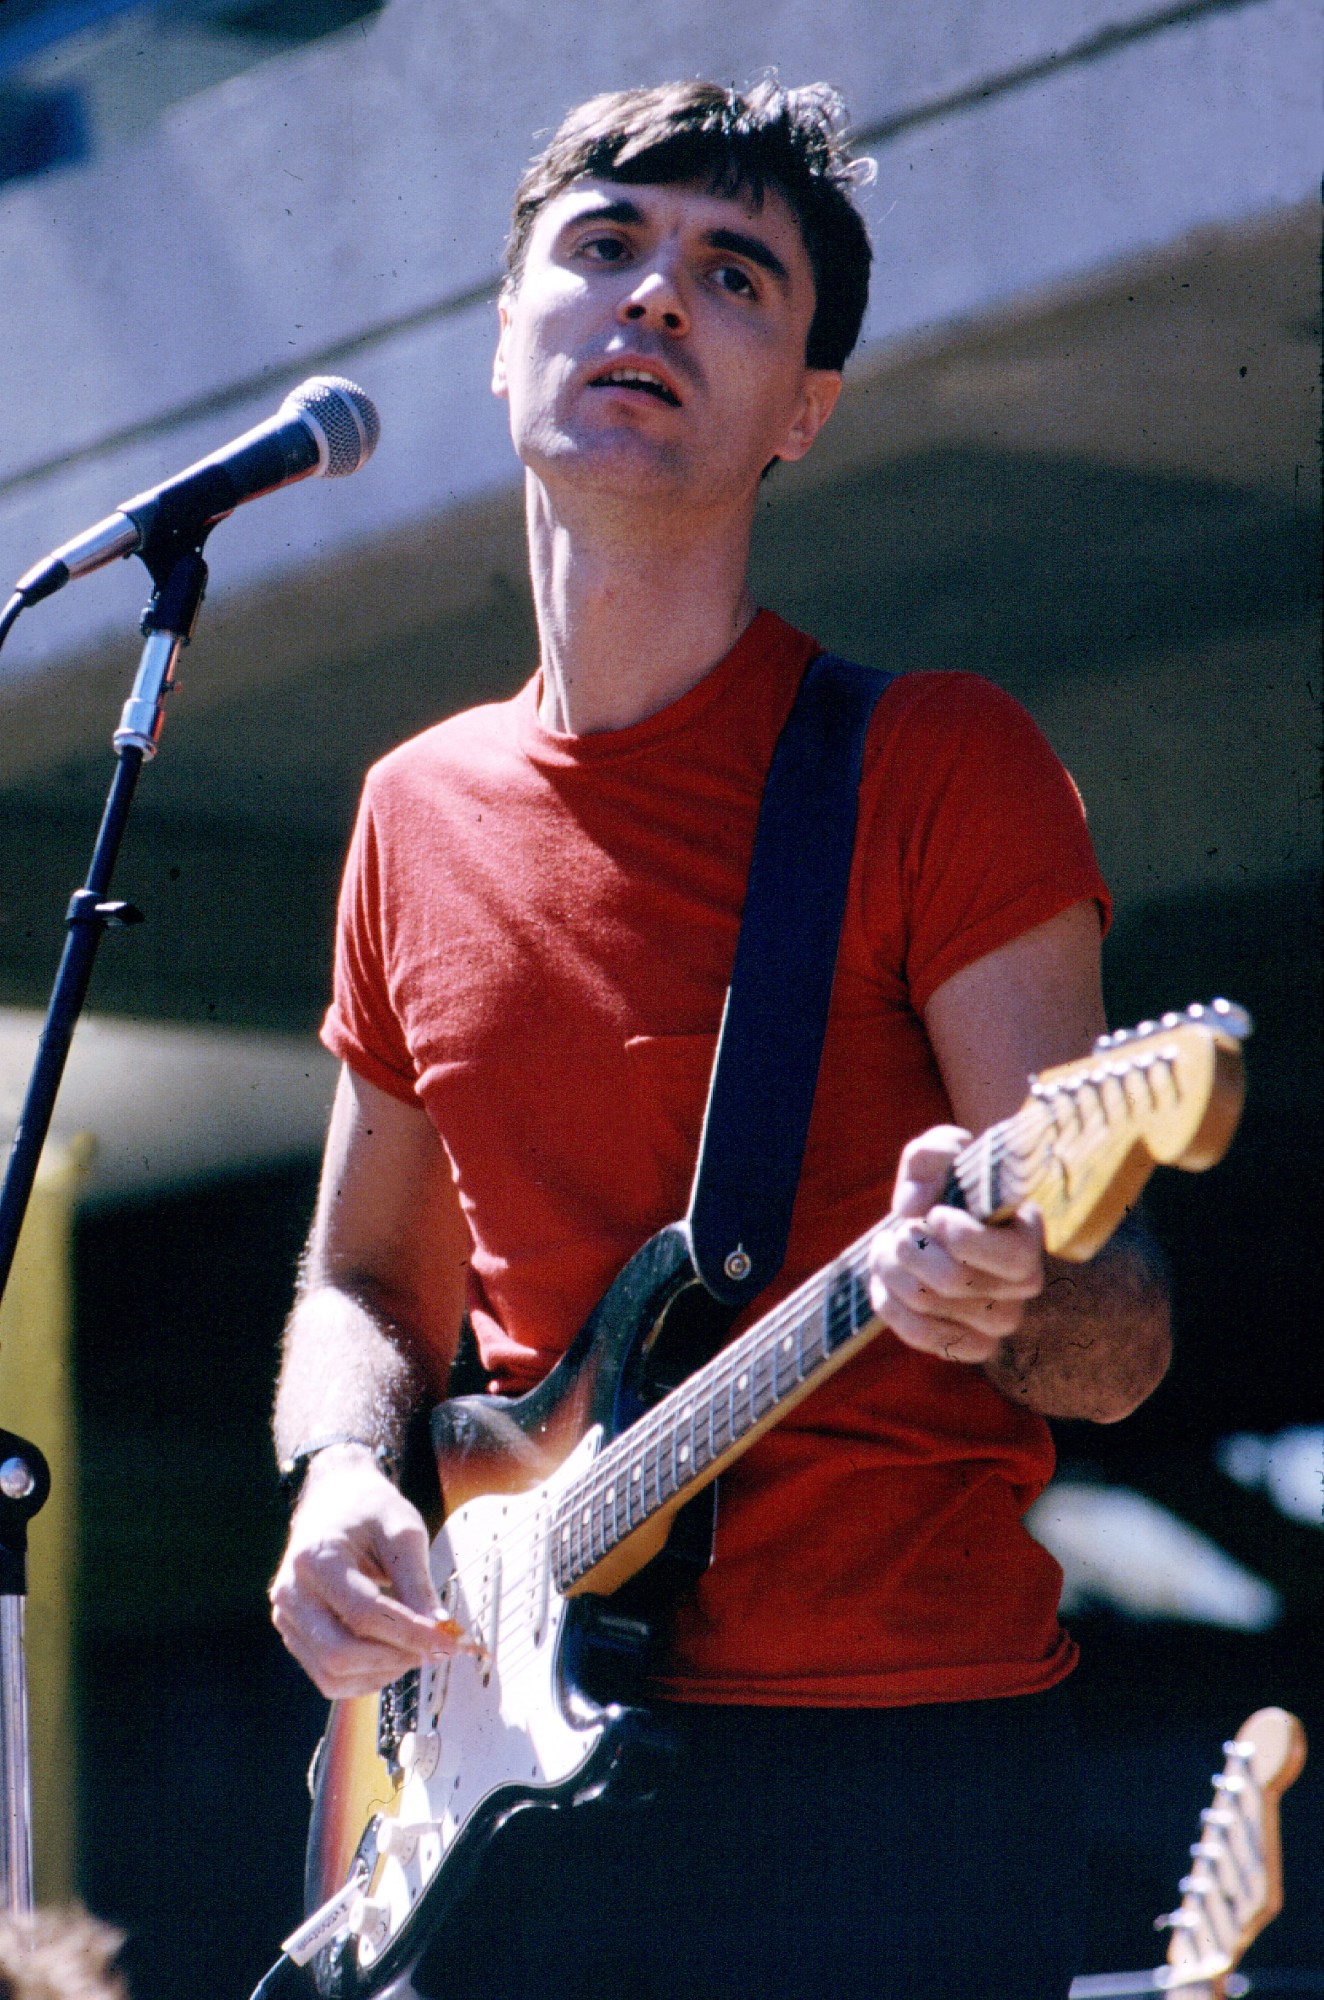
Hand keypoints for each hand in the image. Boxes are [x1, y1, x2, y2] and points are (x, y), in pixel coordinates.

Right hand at [269, 1444, 458, 1698]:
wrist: (333, 1499)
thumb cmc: (368, 1510)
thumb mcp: (402, 1531)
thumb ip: (418, 1583)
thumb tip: (439, 1631)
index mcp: (316, 1559)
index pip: (364, 1613)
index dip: (411, 1633)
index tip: (449, 1641)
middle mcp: (292, 1593)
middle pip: (340, 1653)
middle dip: (395, 1658)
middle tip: (434, 1648)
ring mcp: (287, 1617)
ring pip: (331, 1675)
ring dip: (381, 1673)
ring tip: (414, 1649)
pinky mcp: (294, 1634)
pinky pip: (326, 1677)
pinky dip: (363, 1677)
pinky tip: (391, 1656)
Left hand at [868, 1126, 1043, 1363]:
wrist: (934, 1232)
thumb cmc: (942, 1192)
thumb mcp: (938, 1159)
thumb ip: (936, 1148)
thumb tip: (945, 1160)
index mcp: (1029, 1237)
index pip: (1009, 1257)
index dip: (959, 1236)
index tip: (934, 1214)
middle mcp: (1026, 1284)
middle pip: (952, 1282)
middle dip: (909, 1249)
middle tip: (898, 1231)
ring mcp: (1002, 1321)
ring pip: (928, 1304)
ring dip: (891, 1272)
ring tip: (887, 1249)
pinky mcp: (974, 1346)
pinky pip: (922, 1336)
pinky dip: (891, 1305)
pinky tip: (888, 1283)